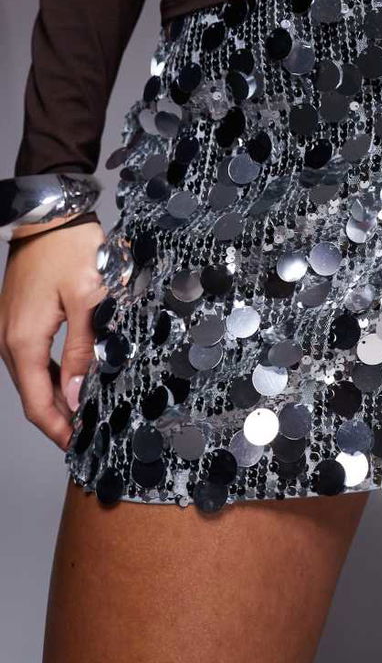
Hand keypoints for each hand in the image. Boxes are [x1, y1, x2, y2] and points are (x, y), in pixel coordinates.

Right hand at [0, 221, 105, 448]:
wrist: (49, 216)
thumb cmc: (70, 251)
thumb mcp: (88, 300)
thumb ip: (83, 350)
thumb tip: (77, 394)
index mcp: (24, 341)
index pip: (38, 404)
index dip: (59, 431)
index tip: (80, 446)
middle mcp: (9, 340)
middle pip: (33, 396)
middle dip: (59, 420)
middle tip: (90, 434)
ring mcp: (9, 330)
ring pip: (31, 379)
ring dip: (55, 399)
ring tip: (85, 413)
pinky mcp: (17, 319)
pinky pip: (32, 359)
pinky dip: (51, 376)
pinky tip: (72, 380)